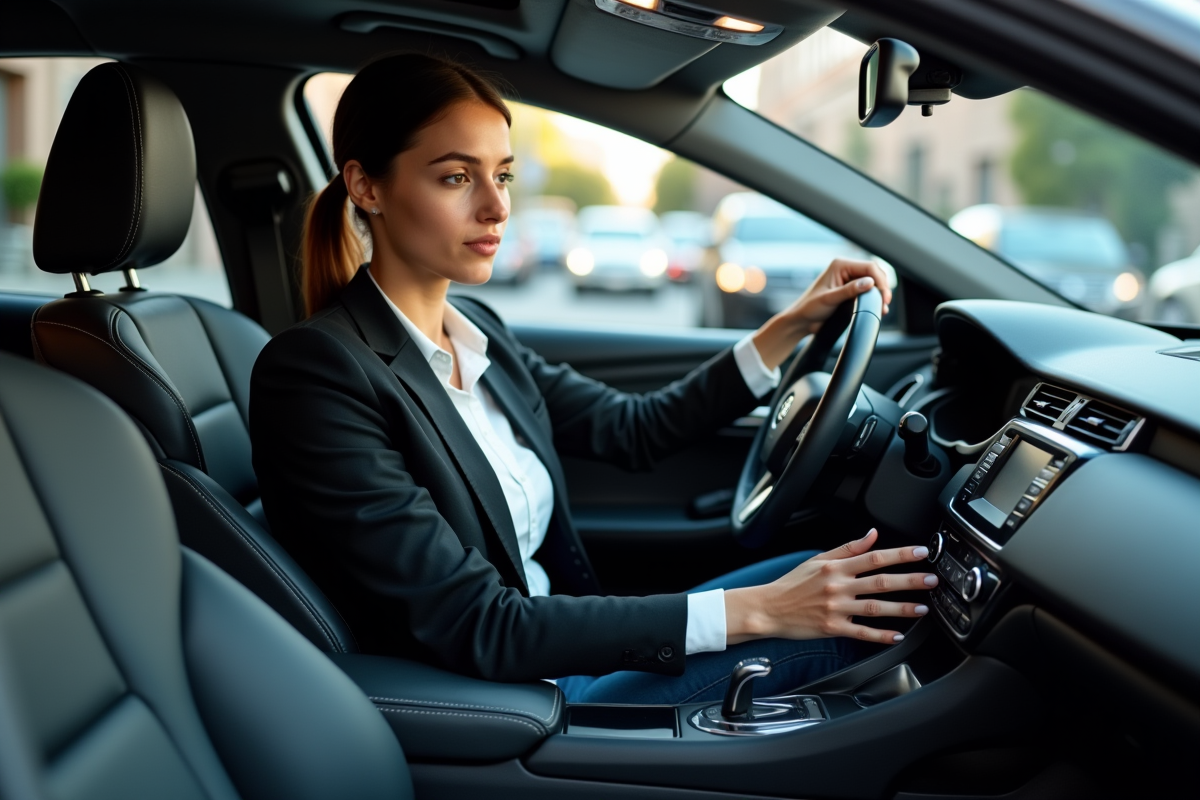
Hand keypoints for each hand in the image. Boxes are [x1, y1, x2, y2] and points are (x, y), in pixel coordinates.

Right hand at [725, 529, 934, 645]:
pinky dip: (881, 635)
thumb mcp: (817, 559)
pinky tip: (897, 635)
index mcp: (835, 567)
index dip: (899, 554)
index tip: (920, 552)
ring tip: (922, 608)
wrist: (769, 608)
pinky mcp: (832, 627)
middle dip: (909, 580)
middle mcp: (838, 586)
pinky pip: (861, 632)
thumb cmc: (792, 584)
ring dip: (901, 608)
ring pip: (875, 607)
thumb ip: (848, 548)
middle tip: (932, 580)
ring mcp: (836, 608)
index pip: (873, 557)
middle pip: (880, 581)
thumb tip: (872, 535)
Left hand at [751, 258, 893, 370]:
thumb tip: (869, 283)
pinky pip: (867, 291)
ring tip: (882, 308)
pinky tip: (877, 308)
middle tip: (885, 304)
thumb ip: (849, 290)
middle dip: (882, 287)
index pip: (869, 267)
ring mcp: (849, 280)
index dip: (880, 281)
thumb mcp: (829, 299)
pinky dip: (874, 299)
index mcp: (840, 265)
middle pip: (874, 273)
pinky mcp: (850, 291)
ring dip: (879, 294)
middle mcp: (846, 270)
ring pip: (873, 283)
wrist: (802, 321)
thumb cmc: (809, 307)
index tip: (884, 296)